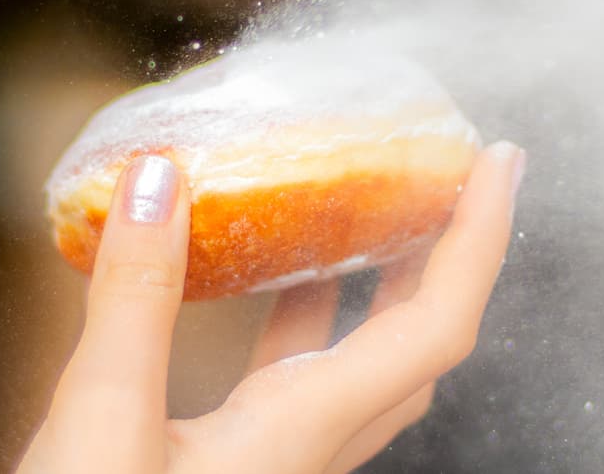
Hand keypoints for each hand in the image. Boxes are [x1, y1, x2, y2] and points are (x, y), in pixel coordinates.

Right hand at [19, 142, 523, 473]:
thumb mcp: (102, 419)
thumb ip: (136, 297)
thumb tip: (164, 178)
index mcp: (299, 436)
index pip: (435, 330)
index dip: (480, 241)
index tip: (501, 162)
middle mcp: (307, 454)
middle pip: (418, 347)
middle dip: (445, 252)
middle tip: (448, 172)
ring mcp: (273, 468)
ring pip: (359, 369)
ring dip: (377, 285)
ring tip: (363, 206)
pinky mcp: (232, 471)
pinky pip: (298, 384)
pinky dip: (300, 321)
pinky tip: (258, 288)